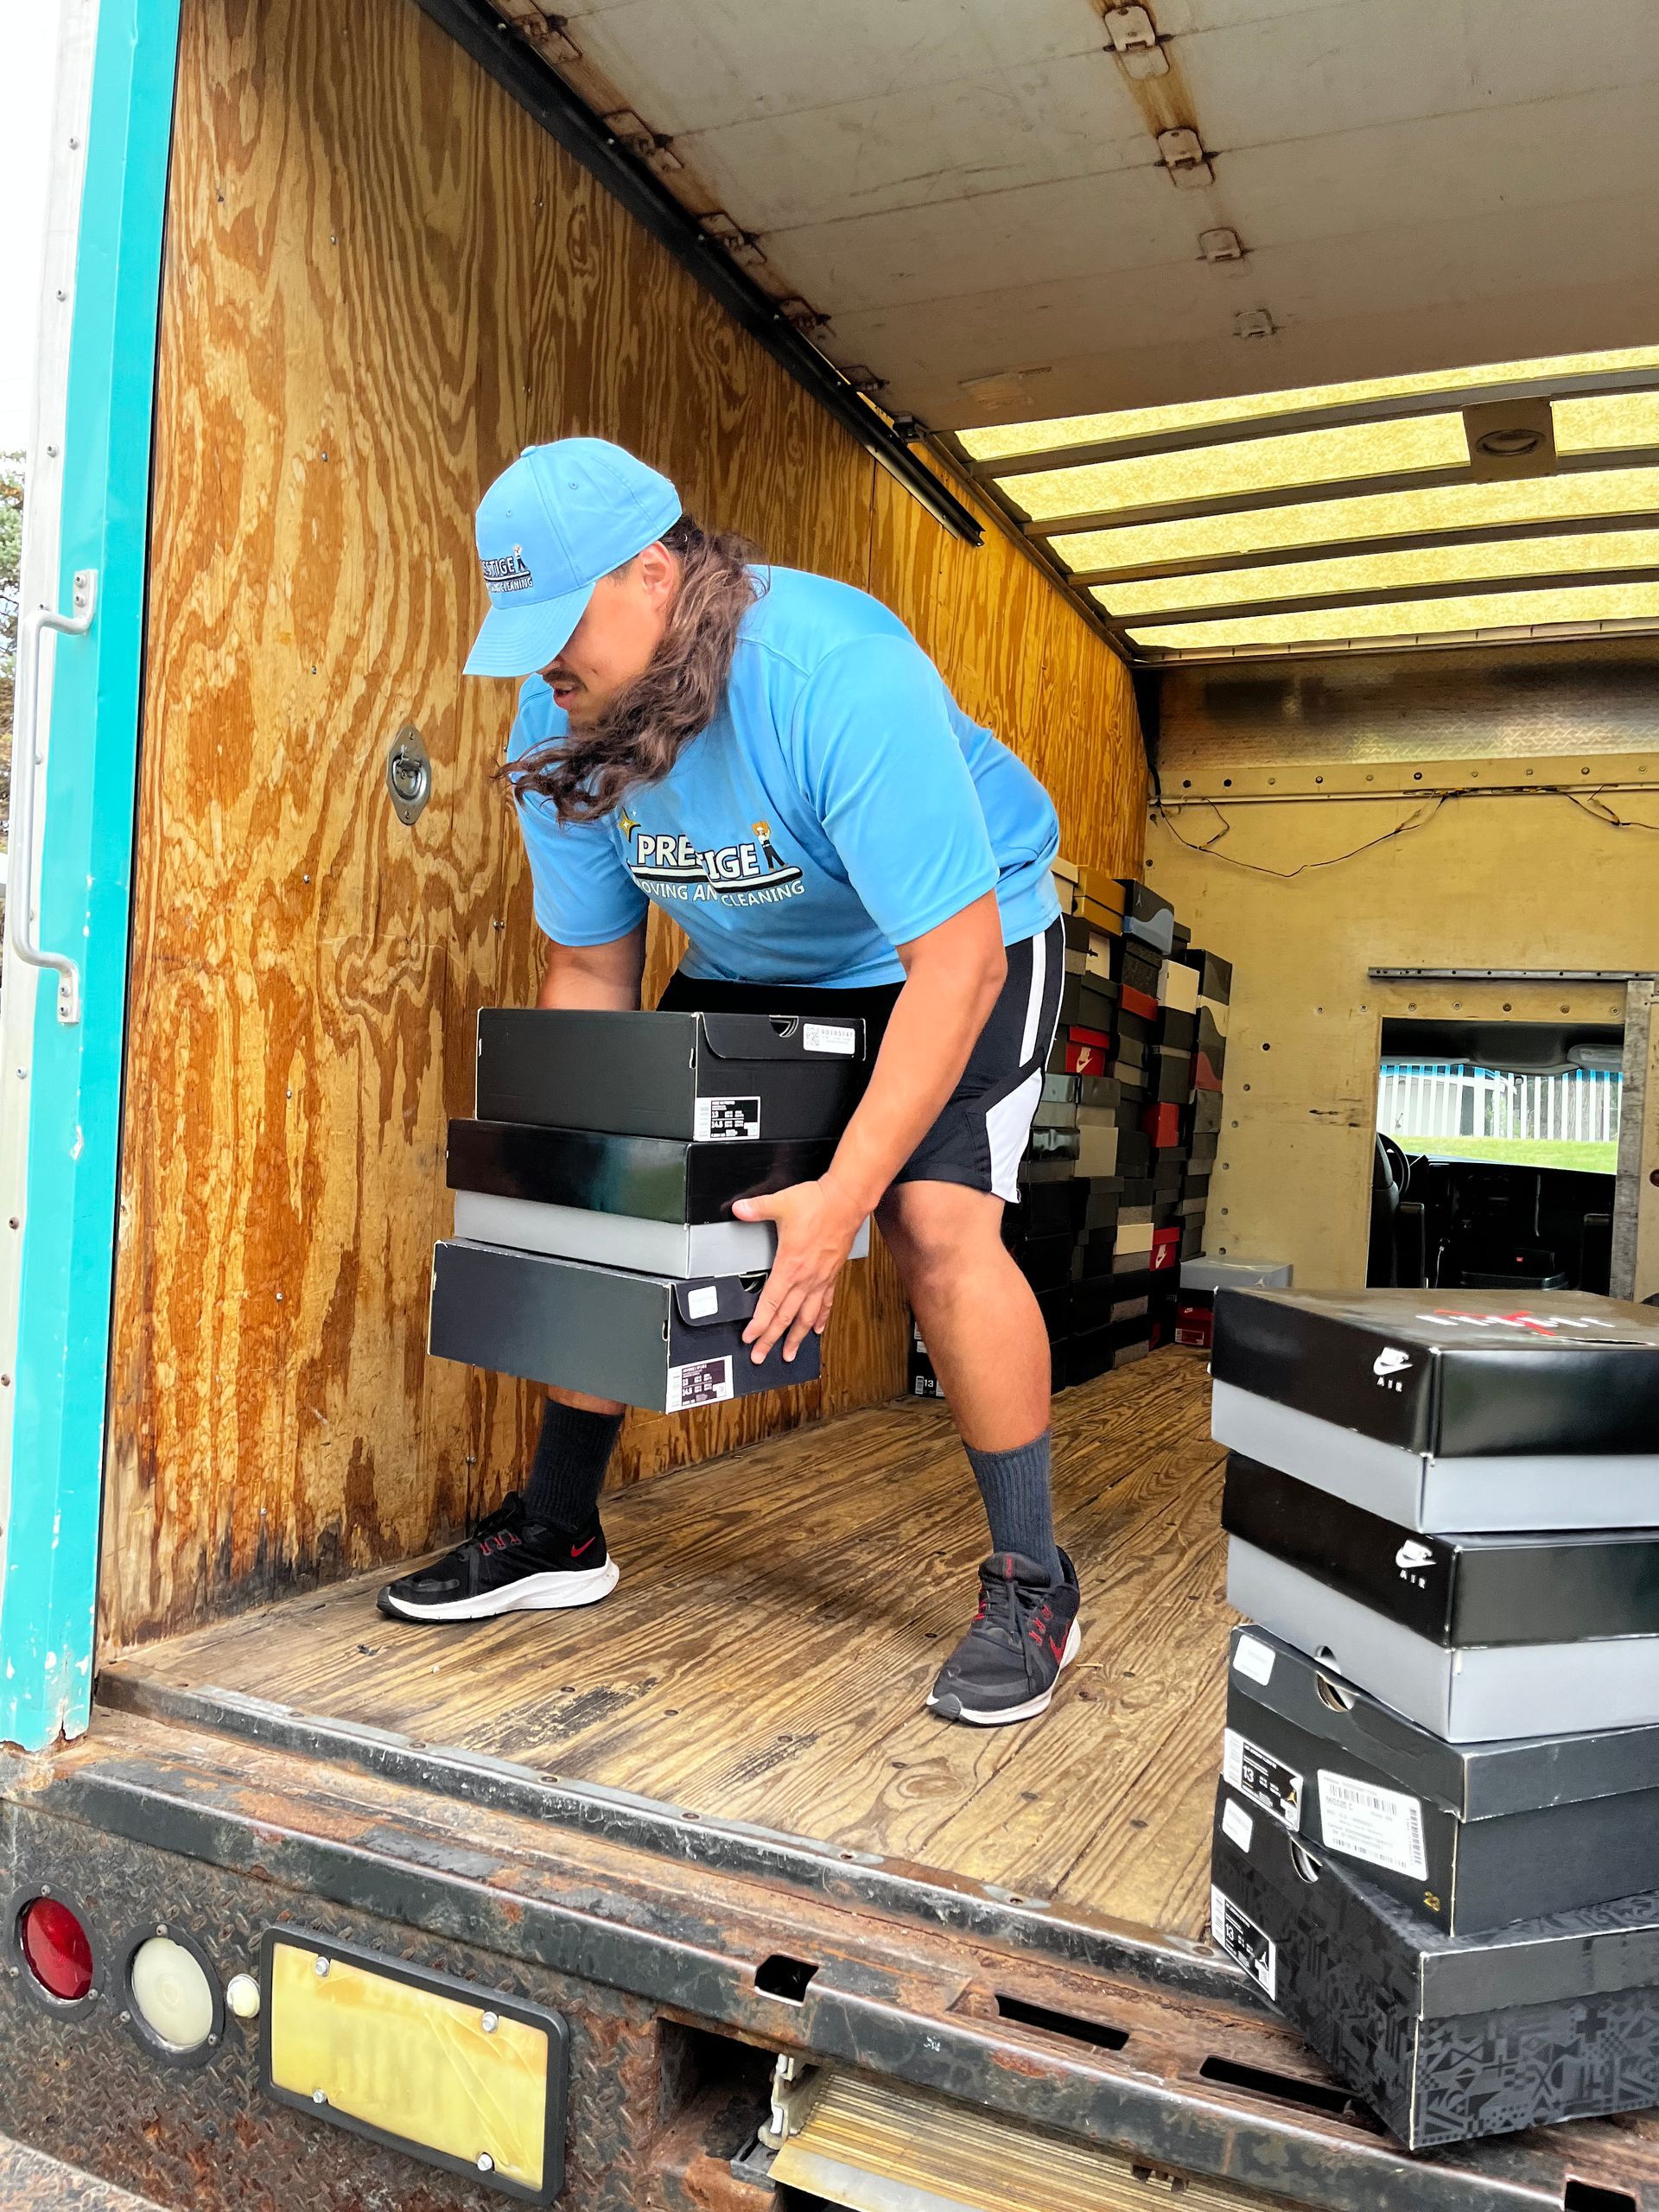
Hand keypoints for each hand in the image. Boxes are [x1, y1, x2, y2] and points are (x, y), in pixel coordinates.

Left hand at [732, 1178, 865, 1364]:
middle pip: (786, 1317)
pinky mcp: (832, 1274)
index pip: (771, 1303)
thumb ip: (756, 1208)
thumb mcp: (781, 1203)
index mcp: (790, 1265)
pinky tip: (817, 1329)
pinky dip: (820, 1318)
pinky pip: (825, 1302)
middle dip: (772, 1339)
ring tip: (790, 1353)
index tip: (750, 1338)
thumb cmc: (818, 1203)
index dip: (759, 1324)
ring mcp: (821, 1278)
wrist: (847, 1200)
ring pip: (807, 1316)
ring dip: (797, 1337)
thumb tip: (738, 1209)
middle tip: (762, 1356)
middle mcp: (806, 1277)